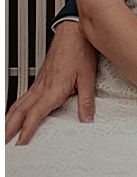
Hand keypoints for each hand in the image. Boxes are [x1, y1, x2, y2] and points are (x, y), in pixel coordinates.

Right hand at [5, 21, 97, 144]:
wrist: (73, 34)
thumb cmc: (79, 52)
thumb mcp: (88, 78)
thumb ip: (86, 101)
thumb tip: (87, 119)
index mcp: (52, 89)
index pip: (35, 115)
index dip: (27, 130)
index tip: (20, 143)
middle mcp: (41, 88)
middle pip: (19, 112)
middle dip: (9, 129)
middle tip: (4, 143)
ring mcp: (38, 84)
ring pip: (18, 105)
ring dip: (8, 120)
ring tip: (3, 134)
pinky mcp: (39, 80)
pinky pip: (22, 97)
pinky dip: (14, 109)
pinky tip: (14, 114)